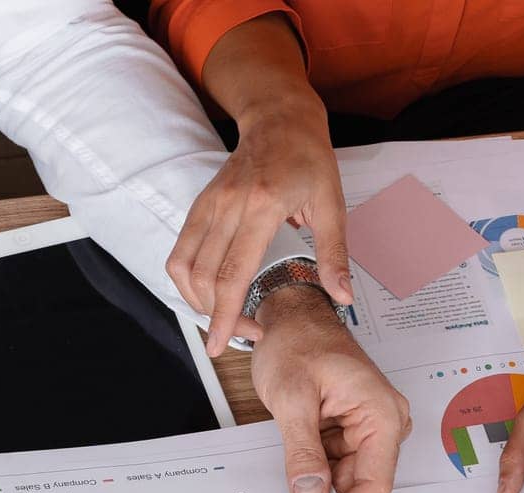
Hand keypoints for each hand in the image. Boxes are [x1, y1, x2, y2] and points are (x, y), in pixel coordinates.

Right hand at [166, 94, 352, 357]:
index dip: (224, 314)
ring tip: (220, 318)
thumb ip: (334, 255)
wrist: (279, 117)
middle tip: (242, 334)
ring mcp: (208, 204)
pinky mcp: (198, 205)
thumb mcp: (333, 203)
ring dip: (196, 301)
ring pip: (184, 268)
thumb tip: (343, 298)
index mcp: (263, 206)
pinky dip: (187, 281)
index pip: (233, 273)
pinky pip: (180, 253)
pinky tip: (206, 295)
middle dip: (217, 316)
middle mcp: (228, 205)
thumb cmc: (309, 158)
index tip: (220, 344)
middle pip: (205, 278)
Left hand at [251, 286, 409, 492]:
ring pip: (345, 477)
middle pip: (361, 483)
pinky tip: (290, 483)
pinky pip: (333, 463)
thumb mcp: (293, 399)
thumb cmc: (296, 342)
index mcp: (382, 414)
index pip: (375, 483)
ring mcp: (366, 427)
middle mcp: (383, 423)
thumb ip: (303, 452)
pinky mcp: (347, 429)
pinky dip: (313, 474)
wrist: (289, 315)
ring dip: (318, 491)